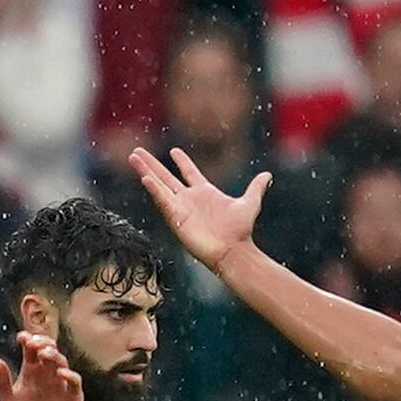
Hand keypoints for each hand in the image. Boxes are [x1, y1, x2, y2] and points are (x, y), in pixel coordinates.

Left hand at [0, 329, 85, 400]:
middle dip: (42, 343)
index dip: (28, 340)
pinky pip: (74, 381)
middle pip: (48, 351)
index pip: (31, 351)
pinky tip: (60, 374)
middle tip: (34, 343)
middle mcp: (47, 375)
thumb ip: (2, 383)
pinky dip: (69, 375)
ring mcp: (61, 384)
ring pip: (61, 362)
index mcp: (31, 373)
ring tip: (44, 354)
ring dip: (54, 356)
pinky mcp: (73, 396)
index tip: (22, 337)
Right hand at [126, 146, 272, 272]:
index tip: (173, 150)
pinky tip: (145, 179)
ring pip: (159, 185)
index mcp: (204, 193)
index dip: (181, 162)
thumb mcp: (250, 203)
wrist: (233, 250)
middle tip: (136, 152)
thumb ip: (256, 188)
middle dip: (151, 164)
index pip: (189, 173)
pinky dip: (154, 190)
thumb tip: (267, 175)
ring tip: (133, 157)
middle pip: (166, 177)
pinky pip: (163, 201)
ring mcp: (180, 208)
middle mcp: (189, 199)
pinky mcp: (176, 218)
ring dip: (145, 171)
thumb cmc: (240, 231)